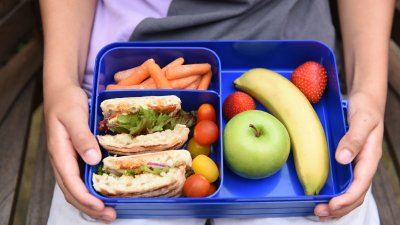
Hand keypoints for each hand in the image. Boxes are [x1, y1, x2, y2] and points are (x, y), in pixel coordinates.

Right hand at [44, 85, 115, 222]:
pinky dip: (90, 190)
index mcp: (60, 152)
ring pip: (75, 188)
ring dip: (90, 202)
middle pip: (72, 191)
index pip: (71, 183)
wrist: (62, 89)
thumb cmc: (66, 101)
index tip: (101, 208)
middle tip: (110, 216)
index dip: (86, 198)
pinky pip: (80, 178)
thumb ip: (82, 137)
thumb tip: (93, 161)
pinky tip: (103, 192)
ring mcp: (67, 159)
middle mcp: (62, 160)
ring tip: (108, 212)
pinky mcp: (74, 155)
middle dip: (89, 207)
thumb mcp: (74, 115)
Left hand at [314, 91, 383, 220]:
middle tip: (319, 213)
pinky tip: (323, 197)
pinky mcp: (348, 161)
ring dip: (337, 206)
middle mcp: (363, 165)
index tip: (332, 205)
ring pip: (350, 192)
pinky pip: (343, 183)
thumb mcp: (362, 121)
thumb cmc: (366, 109)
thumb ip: (354, 139)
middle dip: (340, 208)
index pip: (360, 185)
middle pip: (355, 195)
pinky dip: (335, 194)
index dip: (347, 199)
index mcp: (370, 158)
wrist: (366, 100)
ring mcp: (356, 165)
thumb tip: (343, 159)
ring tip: (320, 213)